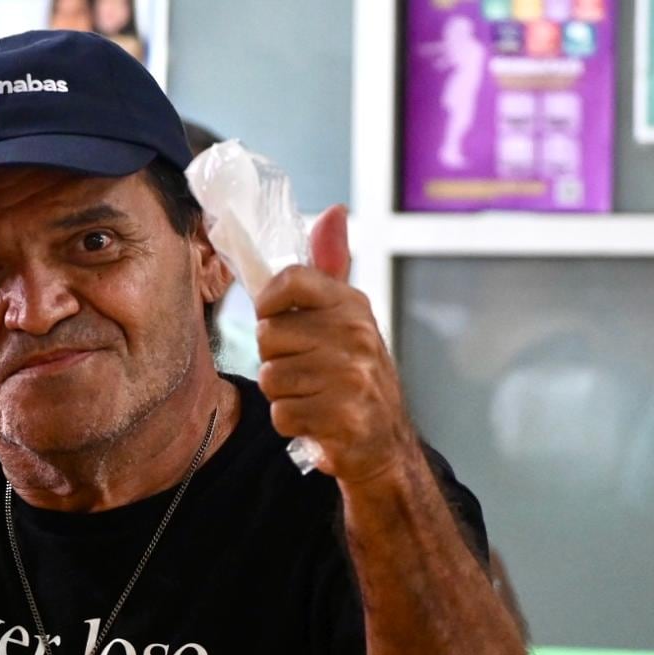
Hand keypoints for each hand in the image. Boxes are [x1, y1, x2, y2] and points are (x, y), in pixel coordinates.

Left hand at [254, 205, 418, 484]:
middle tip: (306, 370)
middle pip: (267, 335)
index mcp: (351, 305)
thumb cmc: (355, 375)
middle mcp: (355, 336)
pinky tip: (316, 420)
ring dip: (283, 393)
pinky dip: (292, 422)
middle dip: (276, 358)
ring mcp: (350, 378)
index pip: (289, 280)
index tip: (275, 317)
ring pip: (270, 377)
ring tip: (313, 395)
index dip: (268, 302)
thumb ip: (331, 268)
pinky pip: (281, 414)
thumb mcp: (348, 317)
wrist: (386, 443)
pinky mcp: (342, 418)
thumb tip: (334, 212)